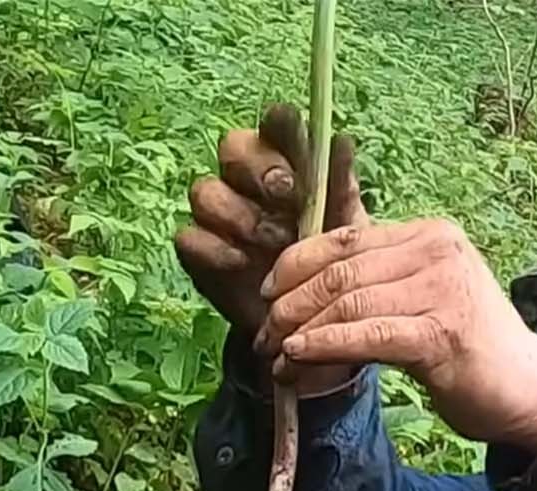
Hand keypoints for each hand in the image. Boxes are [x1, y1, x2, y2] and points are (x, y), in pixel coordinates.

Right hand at [174, 104, 368, 393]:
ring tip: (274, 244)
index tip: (300, 153)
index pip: (276, 125)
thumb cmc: (329, 261)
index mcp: (286, 162)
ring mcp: (218, 214)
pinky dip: (216, 249)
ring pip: (205, 191)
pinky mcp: (199, 250)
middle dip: (259, 170)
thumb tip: (342, 142)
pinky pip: (190, 236)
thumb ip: (340, 186)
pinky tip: (242, 264)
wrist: (310, 320)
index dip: (281, 129)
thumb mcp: (346, 227)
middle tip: (286, 198)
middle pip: (233, 148)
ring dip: (240, 216)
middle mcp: (246, 180)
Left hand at [262, 219, 536, 450]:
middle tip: (264, 333)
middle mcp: (438, 251)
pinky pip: (367, 334)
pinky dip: (326, 345)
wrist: (528, 389)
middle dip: (292, 303)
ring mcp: (442, 289)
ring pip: (349, 301)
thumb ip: (376, 284)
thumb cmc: (469, 350)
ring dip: (302, 330)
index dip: (296, 264)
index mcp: (430, 234)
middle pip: (341, 269)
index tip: (267, 294)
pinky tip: (300, 358)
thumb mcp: (422, 299)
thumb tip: (300, 291)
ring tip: (277, 354)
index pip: (345, 239)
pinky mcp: (442, 332)